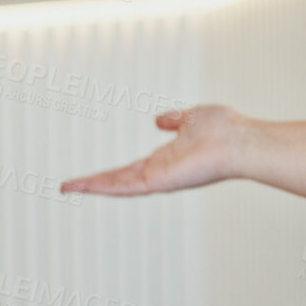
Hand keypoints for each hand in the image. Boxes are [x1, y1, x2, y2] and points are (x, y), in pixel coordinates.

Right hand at [60, 104, 247, 195]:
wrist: (238, 140)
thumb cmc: (224, 129)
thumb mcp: (192, 118)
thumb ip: (174, 121)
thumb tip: (159, 120)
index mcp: (167, 159)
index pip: (133, 168)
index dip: (111, 172)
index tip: (92, 176)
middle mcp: (161, 172)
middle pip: (120, 180)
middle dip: (94, 183)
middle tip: (68, 186)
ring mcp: (159, 179)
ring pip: (118, 184)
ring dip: (91, 185)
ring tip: (67, 187)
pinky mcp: (159, 181)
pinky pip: (126, 185)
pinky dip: (103, 186)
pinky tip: (84, 186)